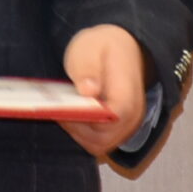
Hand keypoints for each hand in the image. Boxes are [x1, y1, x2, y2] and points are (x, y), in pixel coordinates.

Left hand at [59, 25, 148, 158]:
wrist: (122, 48)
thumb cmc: (104, 48)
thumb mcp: (90, 47)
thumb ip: (88, 68)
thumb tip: (89, 90)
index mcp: (128, 91)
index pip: (115, 117)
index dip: (88, 118)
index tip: (69, 107)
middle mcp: (133, 114)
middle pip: (104, 138)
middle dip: (77, 128)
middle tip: (59, 110)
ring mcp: (127, 125)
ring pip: (99, 144)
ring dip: (77, 132)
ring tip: (63, 112)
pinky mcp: (118, 131)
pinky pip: (97, 142)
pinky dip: (81, 134)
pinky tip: (71, 117)